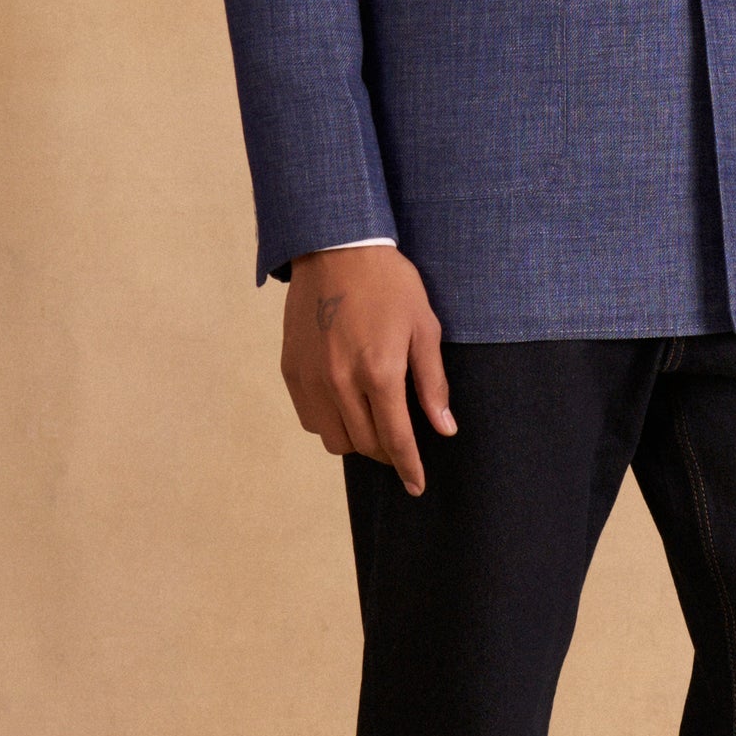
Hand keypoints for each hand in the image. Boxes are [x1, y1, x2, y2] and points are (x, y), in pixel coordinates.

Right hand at [282, 245, 453, 495]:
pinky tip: (345, 405)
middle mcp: (339, 383)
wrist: (335, 248)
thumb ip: (432, 383)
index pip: (396, 439)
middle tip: (401, 442)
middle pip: (364, 445)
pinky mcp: (291, 370)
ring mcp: (311, 378)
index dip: (409, 468)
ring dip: (356, 440)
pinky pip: (309, 418)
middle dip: (387, 453)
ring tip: (372, 422)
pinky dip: (329, 422)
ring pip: (333, 439)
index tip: (417, 486)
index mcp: (378, 373)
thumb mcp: (424, 327)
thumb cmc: (390, 284)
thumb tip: (444, 428)